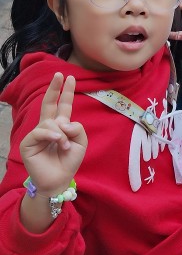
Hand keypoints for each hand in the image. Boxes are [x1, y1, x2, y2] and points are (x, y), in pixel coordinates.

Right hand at [20, 73, 85, 196]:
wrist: (58, 179)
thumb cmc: (69, 162)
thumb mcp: (81, 142)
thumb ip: (77, 128)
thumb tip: (63, 122)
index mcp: (61, 126)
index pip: (63, 106)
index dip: (66, 92)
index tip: (69, 78)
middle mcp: (49, 127)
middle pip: (49, 104)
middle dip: (54, 88)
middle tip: (59, 74)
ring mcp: (37, 134)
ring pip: (50, 122)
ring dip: (61, 133)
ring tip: (65, 145)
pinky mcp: (28, 142)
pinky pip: (41, 131)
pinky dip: (52, 136)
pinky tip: (58, 142)